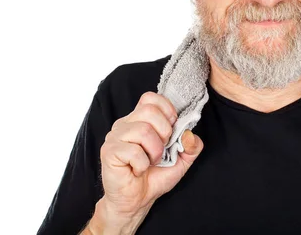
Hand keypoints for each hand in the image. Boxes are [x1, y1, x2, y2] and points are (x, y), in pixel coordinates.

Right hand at [97, 91, 203, 228]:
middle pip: (149, 110)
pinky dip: (142, 164)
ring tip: (149, 162)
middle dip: (164, 132)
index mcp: (139, 120)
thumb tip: (190, 134)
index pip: (150, 98)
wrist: (136, 201)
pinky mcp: (109, 152)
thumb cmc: (153, 177)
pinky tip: (137, 170)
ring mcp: (114, 137)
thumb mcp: (181, 160)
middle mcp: (125, 124)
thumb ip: (191, 146)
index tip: (171, 130)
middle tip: (161, 150)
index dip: (166, 111)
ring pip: (143, 130)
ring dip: (154, 152)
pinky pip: (133, 151)